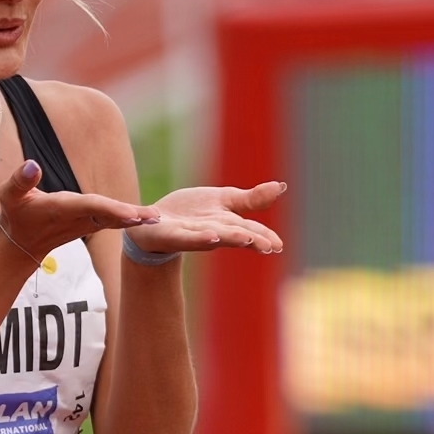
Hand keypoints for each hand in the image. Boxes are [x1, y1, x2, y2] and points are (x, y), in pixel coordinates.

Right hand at [0, 159, 160, 260]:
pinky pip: (113, 222)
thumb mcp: (9, 195)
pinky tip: (149, 218)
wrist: (19, 244)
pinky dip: (130, 219)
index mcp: (61, 209)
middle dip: (130, 216)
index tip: (130, 213)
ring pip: (113, 221)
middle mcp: (76, 218)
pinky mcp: (89, 225)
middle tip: (154, 218)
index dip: (110, 208)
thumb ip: (20, 180)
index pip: (89, 206)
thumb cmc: (15, 214)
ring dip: (135, 219)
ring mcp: (84, 224)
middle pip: (107, 216)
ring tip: (158, 217)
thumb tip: (33, 164)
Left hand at [123, 181, 284, 256]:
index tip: (278, 245)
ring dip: (228, 238)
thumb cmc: (190, 214)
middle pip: (233, 234)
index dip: (263, 236)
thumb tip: (282, 187)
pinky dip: (197, 237)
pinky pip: (184, 236)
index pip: (248, 229)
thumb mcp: (223, 201)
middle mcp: (210, 231)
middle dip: (250, 239)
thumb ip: (250, 199)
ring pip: (211, 237)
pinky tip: (211, 236)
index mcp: (225, 223)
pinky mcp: (169, 234)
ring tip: (245, 239)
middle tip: (269, 246)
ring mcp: (189, 234)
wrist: (152, 222)